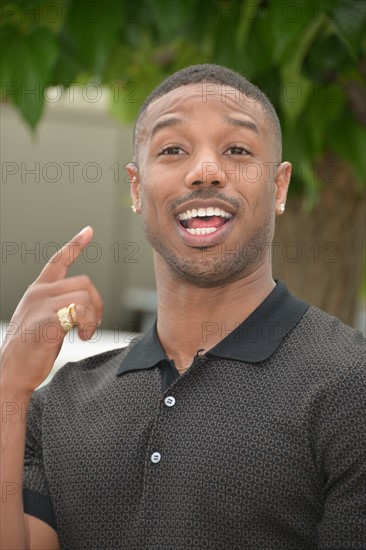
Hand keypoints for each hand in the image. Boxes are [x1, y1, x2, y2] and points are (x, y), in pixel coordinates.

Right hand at [0, 226, 102, 393]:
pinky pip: (81, 311)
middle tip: (91, 325)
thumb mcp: (42, 320)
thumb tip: (84, 305)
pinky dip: (89, 324)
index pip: (57, 260)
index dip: (75, 244)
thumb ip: (59, 306)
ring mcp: (41, 305)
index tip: (88, 231)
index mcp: (37, 291)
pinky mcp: (47, 320)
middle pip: (85, 283)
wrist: (11, 373)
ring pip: (86, 296)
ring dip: (94, 317)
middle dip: (97, 304)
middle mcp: (38, 293)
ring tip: (86, 333)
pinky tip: (82, 337)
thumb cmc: (30, 351)